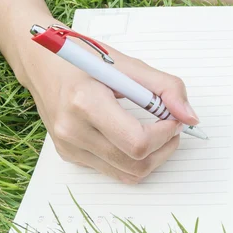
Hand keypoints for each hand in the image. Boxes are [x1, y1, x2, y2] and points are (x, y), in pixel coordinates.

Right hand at [21, 22, 199, 183]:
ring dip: (153, 157)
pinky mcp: (70, 155)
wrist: (42, 64)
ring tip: (158, 132)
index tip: (174, 119)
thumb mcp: (130, 65)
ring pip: (127, 173)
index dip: (165, 134)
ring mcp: (69, 147)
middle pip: (135, 164)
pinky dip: (132, 157)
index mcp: (85, 102)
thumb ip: (166, 88)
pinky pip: (113, 170)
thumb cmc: (86, 59)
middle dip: (164, 148)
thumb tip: (189, 117)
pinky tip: (134, 134)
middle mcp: (73, 130)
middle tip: (173, 126)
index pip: (137, 142)